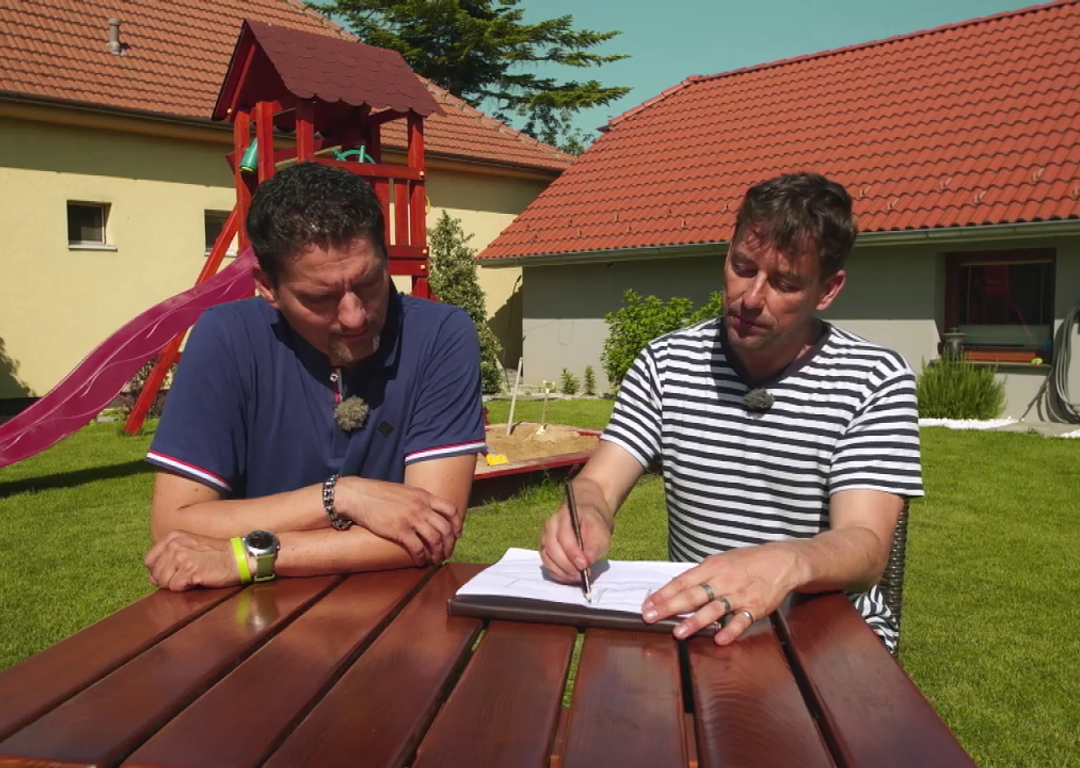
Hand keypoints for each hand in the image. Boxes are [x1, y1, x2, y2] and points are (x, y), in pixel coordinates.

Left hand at [145, 530, 247, 591]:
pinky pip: (175, 587)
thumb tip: (152, 578)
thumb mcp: (190, 547)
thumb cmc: (217, 554)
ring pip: (163, 582)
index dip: (158, 571)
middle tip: (186, 577)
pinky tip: (197, 580)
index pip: (149, 560)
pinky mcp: (189, 571)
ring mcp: (181, 557)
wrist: (239, 557)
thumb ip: (169, 558)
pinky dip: (185, 588)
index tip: (173, 573)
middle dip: (167, 580)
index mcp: (173, 537)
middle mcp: (175, 545)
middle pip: (155, 573)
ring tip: (192, 577)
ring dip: (176, 584)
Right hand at [336, 477, 460, 565]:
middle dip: (450, 544)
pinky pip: (417, 548)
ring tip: (436, 560)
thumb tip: (428, 511)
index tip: (457, 534)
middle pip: (446, 528)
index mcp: (424, 496)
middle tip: (447, 553)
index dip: (457, 524)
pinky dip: (421, 557)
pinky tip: (420, 561)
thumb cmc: (379, 493)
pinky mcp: (399, 530)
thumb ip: (419, 500)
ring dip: (438, 553)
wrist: (359, 495)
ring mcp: (411, 518)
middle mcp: (421, 507)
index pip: (451, 509)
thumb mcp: (405, 491)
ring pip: (435, 540)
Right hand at [539, 501, 611, 582]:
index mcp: (565, 515)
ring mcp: (545, 538)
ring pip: (547, 558)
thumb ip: (595, 546)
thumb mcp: (601, 533)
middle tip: (581, 574)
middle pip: (552, 547)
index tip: (584, 565)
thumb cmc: (594, 528)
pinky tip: (571, 577)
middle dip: (567, 564)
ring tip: (577, 577)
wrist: (588, 525)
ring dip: (562, 571)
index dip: (572, 552)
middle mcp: (550, 525)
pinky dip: (558, 574)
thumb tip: (588, 560)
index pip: (563, 535)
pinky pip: (547, 565)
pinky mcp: (544, 550)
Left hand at [641, 542, 802, 644]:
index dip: (663, 594)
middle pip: (692, 595)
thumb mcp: (721, 560)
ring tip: (678, 633)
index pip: (682, 581)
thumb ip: (701, 575)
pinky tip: (719, 639)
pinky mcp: (755, 608)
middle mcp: (723, 580)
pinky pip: (741, 621)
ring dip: (695, 622)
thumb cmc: (747, 561)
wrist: (781, 561)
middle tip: (651, 617)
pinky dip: (730, 630)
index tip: (648, 605)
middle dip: (669, 607)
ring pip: (714, 609)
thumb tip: (677, 588)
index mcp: (712, 567)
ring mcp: (739, 595)